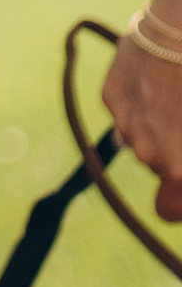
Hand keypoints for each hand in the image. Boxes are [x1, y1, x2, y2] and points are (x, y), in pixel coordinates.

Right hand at [104, 27, 181, 219]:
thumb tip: (179, 165)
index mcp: (176, 168)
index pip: (167, 210)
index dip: (176, 202)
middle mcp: (147, 153)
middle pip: (157, 165)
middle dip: (172, 150)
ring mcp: (125, 123)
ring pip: (139, 135)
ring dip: (155, 122)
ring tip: (175, 92)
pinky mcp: (111, 95)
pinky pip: (126, 108)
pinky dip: (139, 98)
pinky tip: (159, 75)